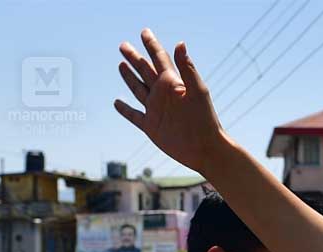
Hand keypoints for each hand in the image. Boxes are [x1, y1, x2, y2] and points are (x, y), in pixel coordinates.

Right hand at [114, 28, 226, 175]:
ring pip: (138, 89)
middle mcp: (163, 95)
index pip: (160, 59)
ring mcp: (156, 110)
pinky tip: (117, 102)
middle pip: (145, 71)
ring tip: (121, 64)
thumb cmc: (205, 119)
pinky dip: (125, 109)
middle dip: (134, 57)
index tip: (144, 32)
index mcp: (173, 84)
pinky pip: (134, 116)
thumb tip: (180, 44)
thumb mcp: (197, 91)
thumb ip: (187, 68)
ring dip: (129, 77)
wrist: (206, 148)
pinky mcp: (151, 127)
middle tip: (123, 45)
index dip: (152, 45)